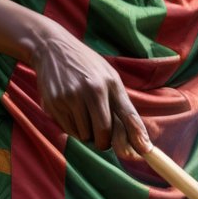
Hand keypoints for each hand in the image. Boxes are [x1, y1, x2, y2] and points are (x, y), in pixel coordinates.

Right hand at [29, 24, 150, 156]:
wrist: (52, 47)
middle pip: (104, 134)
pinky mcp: (54, 103)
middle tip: (101, 135)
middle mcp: (92, 90)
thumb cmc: (85, 64)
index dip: (137, 136)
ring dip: (86, 133)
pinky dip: (72, 128)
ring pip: (85, 136)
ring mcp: (71, 97)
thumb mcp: (107, 75)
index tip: (145, 151)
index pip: (128, 115)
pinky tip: (69, 109)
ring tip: (82, 113)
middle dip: (104, 141)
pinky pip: (68, 130)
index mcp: (110, 82)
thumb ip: (120, 103)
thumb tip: (134, 135)